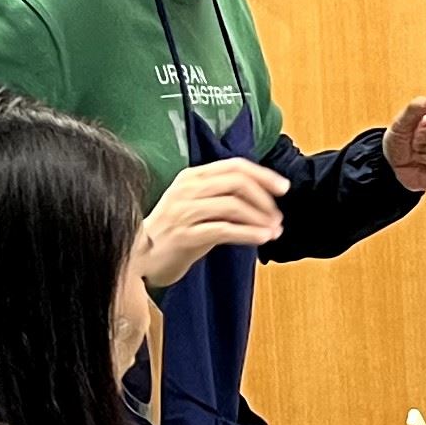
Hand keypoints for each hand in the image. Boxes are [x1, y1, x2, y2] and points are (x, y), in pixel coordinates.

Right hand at [139, 158, 290, 287]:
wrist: (142, 258)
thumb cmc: (175, 233)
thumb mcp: (199, 207)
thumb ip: (224, 198)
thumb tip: (263, 200)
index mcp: (192, 177)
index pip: (234, 166)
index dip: (263, 175)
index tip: (283, 188)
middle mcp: (187, 189)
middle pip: (237, 182)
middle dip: (265, 198)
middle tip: (278, 216)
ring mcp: (184, 211)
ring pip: (232, 205)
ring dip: (260, 218)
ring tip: (274, 231)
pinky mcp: (184, 235)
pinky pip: (223, 229)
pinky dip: (248, 233)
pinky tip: (262, 238)